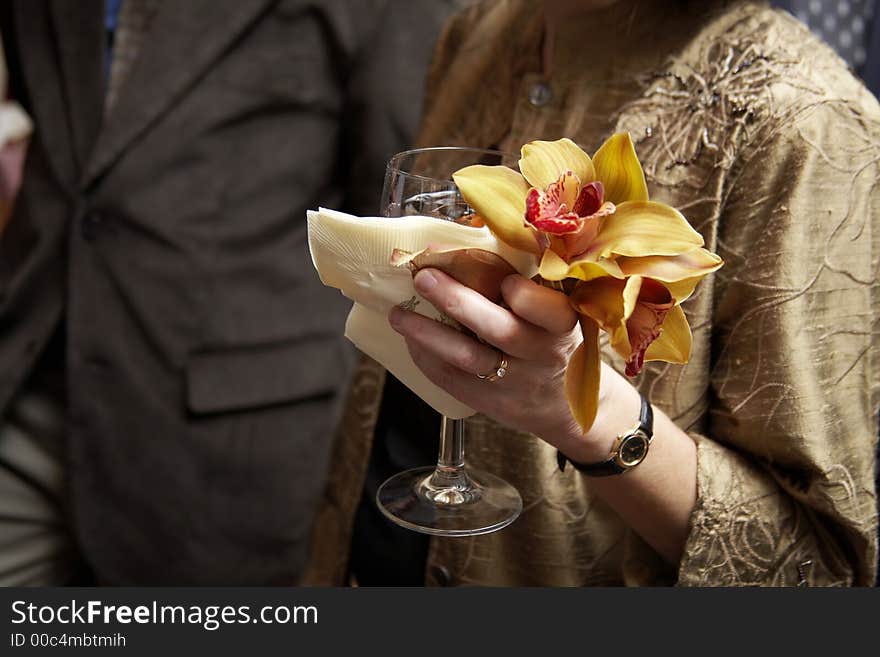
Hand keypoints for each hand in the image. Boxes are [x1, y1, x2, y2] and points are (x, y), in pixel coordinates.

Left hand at [388, 267, 635, 461]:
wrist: (559, 405)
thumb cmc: (551, 342)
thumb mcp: (555, 313)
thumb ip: (527, 283)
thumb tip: (468, 235)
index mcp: (561, 325)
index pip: (544, 307)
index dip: (520, 292)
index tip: (501, 278)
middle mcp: (540, 355)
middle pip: (498, 329)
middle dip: (456, 301)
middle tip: (423, 277)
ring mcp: (514, 382)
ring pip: (468, 357)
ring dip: (428, 333)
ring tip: (399, 314)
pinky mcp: (491, 402)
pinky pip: (452, 380)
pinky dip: (427, 358)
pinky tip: (411, 340)